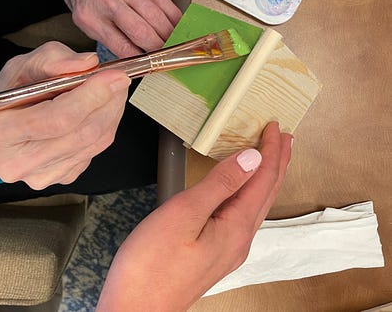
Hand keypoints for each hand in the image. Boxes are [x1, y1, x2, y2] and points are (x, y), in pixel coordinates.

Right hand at [0, 42, 129, 187]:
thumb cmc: (4, 100)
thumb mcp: (18, 68)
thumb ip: (52, 59)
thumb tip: (88, 63)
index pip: (58, 118)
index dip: (93, 95)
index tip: (116, 75)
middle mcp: (19, 162)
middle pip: (83, 132)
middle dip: (109, 101)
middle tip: (120, 78)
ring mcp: (42, 175)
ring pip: (95, 142)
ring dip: (112, 112)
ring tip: (112, 89)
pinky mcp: (61, 178)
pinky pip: (95, 150)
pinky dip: (105, 125)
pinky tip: (99, 110)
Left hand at [28, 0, 181, 57]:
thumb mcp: (84, 20)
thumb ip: (108, 38)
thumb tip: (134, 57)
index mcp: (91, 17)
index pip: (121, 46)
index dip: (139, 59)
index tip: (149, 66)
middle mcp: (108, 1)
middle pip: (141, 31)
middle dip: (157, 48)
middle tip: (166, 58)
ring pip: (155, 16)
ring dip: (169, 33)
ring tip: (174, 44)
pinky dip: (173, 15)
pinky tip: (177, 24)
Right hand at [97, 122, 291, 311]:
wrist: (135, 309)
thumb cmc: (152, 264)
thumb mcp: (185, 213)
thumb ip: (220, 184)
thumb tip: (251, 159)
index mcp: (236, 228)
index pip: (263, 180)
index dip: (271, 151)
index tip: (274, 127)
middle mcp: (239, 240)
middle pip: (266, 193)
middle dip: (277, 163)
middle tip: (284, 138)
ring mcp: (228, 249)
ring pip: (256, 205)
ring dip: (265, 178)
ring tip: (271, 159)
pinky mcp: (214, 253)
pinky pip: (242, 215)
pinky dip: (249, 193)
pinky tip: (242, 191)